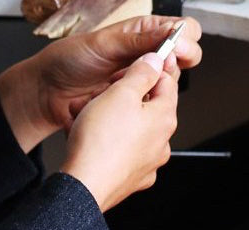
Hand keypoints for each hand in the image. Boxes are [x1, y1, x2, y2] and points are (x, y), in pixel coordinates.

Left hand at [0, 16, 201, 150]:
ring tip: (134, 83)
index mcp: (142, 31)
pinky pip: (154, 103)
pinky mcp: (135, 101)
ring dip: (157, 84)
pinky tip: (131, 100)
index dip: (184, 39)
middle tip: (161, 68)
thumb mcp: (105, 43)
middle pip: (184, 56)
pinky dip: (146, 103)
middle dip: (175, 64)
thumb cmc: (69, 60)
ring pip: (170, 81)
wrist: (48, 92)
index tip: (176, 51)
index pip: (181, 28)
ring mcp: (142, 78)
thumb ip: (139, 39)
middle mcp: (146, 53)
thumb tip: (170, 32)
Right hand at [59, 51, 177, 210]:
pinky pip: (119, 149)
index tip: (128, 68)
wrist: (82, 186)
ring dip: (106, 115)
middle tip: (99, 94)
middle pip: (144, 104)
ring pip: (128, 126)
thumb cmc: (101, 142)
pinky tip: (87, 137)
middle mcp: (161, 142)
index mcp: (165, 118)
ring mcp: (146, 162)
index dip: (145, 69)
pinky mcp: (129, 177)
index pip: (166, 81)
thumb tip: (156, 61)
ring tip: (84, 115)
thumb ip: (142, 72)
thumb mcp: (121, 92)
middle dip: (118, 94)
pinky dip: (105, 139)